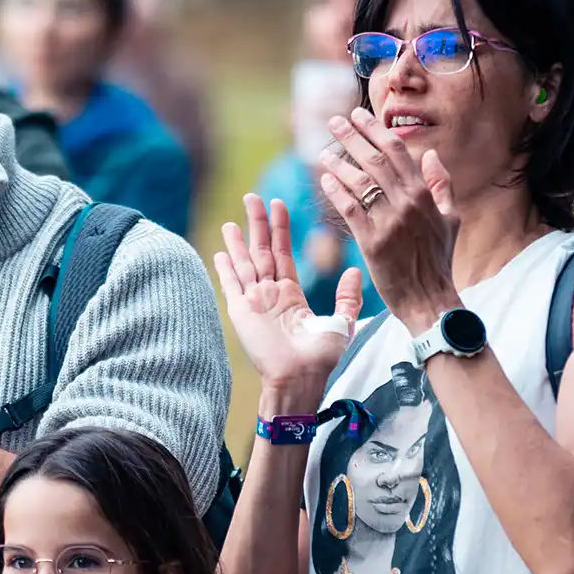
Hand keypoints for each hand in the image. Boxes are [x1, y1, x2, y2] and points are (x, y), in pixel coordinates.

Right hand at [215, 194, 363, 404]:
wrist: (301, 377)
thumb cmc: (321, 357)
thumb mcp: (342, 322)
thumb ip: (347, 297)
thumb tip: (354, 271)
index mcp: (291, 294)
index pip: (283, 253)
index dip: (280, 228)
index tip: (277, 203)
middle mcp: (270, 294)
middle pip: (261, 251)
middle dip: (257, 224)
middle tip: (252, 196)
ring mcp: (254, 302)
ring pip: (244, 263)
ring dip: (238, 241)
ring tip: (233, 218)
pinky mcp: (241, 312)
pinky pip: (231, 285)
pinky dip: (225, 268)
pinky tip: (219, 251)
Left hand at [319, 107, 461, 333]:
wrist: (430, 299)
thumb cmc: (438, 260)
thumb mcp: (450, 219)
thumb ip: (441, 185)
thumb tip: (432, 155)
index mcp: (424, 195)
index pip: (398, 151)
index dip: (376, 130)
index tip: (359, 116)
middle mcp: (408, 203)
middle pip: (375, 160)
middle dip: (352, 137)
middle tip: (334, 121)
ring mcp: (390, 222)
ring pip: (360, 182)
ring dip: (339, 162)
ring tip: (323, 151)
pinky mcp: (373, 242)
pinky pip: (350, 209)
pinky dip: (337, 191)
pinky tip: (325, 179)